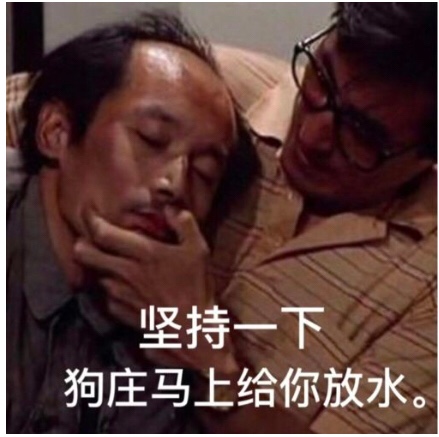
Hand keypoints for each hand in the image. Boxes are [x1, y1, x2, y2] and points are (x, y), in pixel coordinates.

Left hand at [74, 207, 237, 373]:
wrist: (193, 328)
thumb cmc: (196, 286)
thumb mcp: (198, 249)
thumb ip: (184, 224)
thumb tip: (171, 208)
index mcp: (144, 253)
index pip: (104, 234)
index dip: (92, 221)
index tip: (90, 214)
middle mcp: (127, 272)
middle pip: (86, 255)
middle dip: (82, 245)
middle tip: (89, 239)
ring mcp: (123, 294)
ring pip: (97, 275)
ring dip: (100, 268)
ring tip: (111, 263)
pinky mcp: (124, 312)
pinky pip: (108, 297)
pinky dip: (111, 290)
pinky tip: (124, 288)